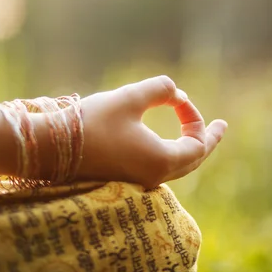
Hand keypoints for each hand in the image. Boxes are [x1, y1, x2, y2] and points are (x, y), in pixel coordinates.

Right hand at [77, 75, 226, 188]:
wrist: (51, 147)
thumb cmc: (92, 122)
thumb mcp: (130, 98)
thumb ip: (160, 89)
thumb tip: (176, 91)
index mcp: (161, 160)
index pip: (197, 144)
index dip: (196, 118)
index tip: (179, 97)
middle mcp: (153, 177)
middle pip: (193, 161)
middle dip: (207, 141)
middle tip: (220, 126)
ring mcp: (137, 181)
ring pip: (176, 167)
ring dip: (189, 147)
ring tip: (196, 132)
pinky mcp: (123, 179)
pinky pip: (160, 169)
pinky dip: (171, 153)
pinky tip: (167, 143)